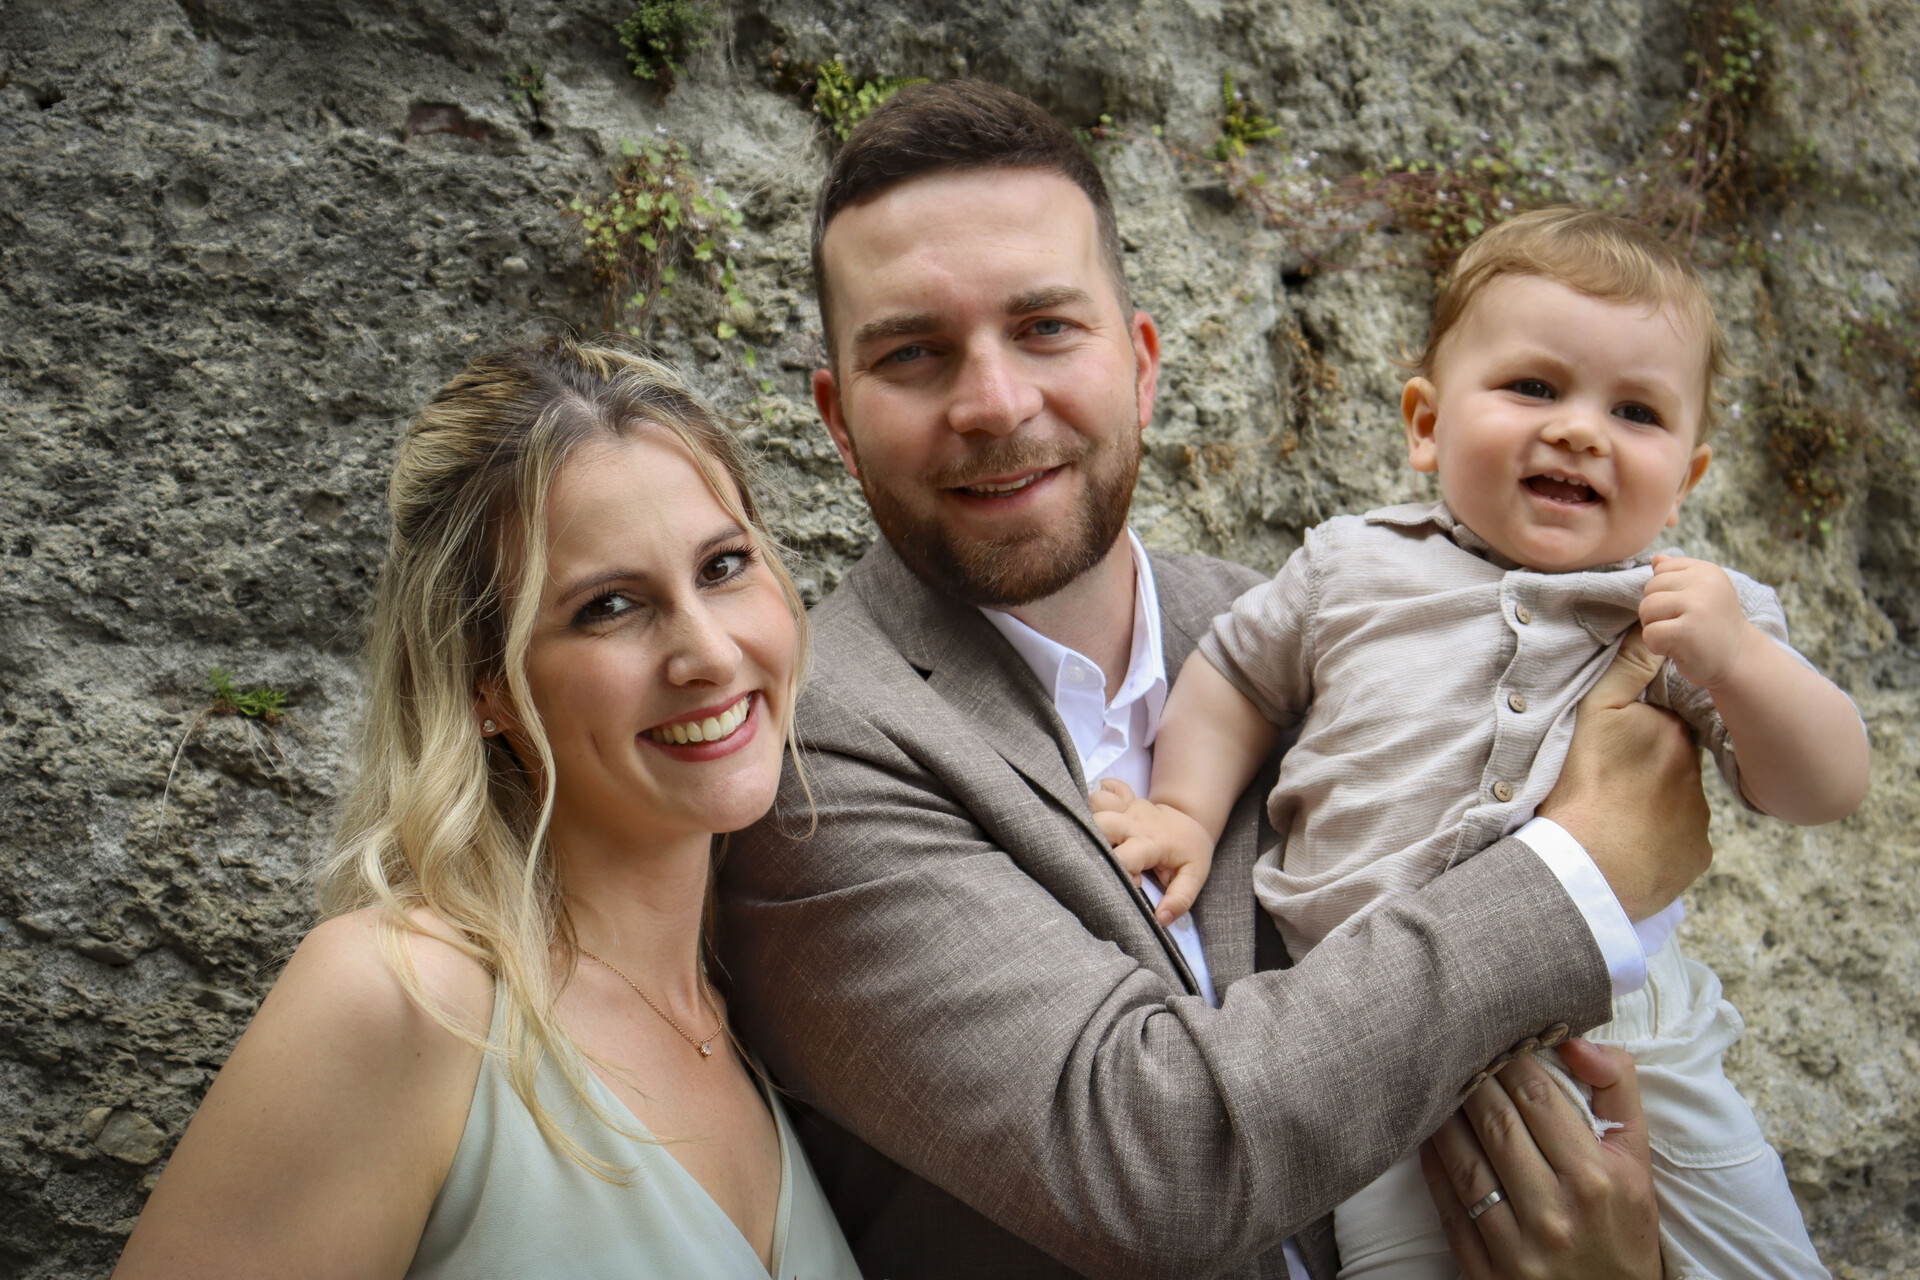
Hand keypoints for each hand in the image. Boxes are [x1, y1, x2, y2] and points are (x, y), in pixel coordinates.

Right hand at [1088, 779, 1214, 923]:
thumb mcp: (1194, 877)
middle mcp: (1135, 820)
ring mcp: (1128, 806)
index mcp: (1151, 842)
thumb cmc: (1191, 852)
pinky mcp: (1122, 800)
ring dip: (1086, 819)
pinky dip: (1093, 799)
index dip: (1119, 873)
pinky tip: (1091, 811)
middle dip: (1091, 843)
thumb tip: (1161, 919)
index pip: (1122, 857)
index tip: (1130, 883)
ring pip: (1095, 803)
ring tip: (1091, 840)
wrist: (1193, 819)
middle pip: (1100, 824)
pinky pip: (1102, 791)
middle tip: (1100, 861)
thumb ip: (1179, 900)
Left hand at [1421, 1041, 1660, 1279]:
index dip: (1510, 1061)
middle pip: (1496, 1124)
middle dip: (1473, 1082)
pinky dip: (1434, 1167)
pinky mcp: (1487, 1274)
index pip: (1538, 1098)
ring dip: (1444, 1119)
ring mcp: (1518, 1248)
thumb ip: (1618, 1090)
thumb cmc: (1624, 1227)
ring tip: (1437, 1088)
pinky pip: (1450, 1209)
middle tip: (1457, 1053)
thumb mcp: (1638, 1162)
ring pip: (1465, 1164)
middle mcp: (1556, 1213)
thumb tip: (1577, 1041)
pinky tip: (1428, 1138)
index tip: (1496, 1040)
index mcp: (1598, 1179)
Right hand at [1537, 627, 1709, 921]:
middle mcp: (1696, 777)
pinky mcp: (1694, 857)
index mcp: (1672, 737)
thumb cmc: (1582, 786)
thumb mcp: (1595, 714)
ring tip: (1615, 818)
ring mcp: (1699, 821)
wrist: (1584, 864)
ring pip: (1678, 807)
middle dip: (1651, 771)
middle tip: (1613, 783)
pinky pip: (1681, 845)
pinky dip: (1660, 843)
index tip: (1616, 748)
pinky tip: (1630, 845)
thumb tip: (1654, 631)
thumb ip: (1627, 670)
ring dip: (1654, 808)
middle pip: (1673, 766)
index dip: (1641, 734)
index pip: (1665, 726)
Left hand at [1639, 555, 1757, 688]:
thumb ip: (1678, 575)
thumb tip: (1655, 558)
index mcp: (1707, 570)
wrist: (1739, 660)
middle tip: (1682, 625)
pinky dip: (1657, 646)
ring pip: (1646, 609)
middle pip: (1650, 589)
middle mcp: (1704, 583)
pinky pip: (1650, 633)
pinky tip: (1678, 649)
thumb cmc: (1712, 626)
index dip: (1665, 592)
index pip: (1660, 570)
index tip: (1687, 608)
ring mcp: (1697, 606)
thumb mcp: (1701, 594)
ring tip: (1679, 635)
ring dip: (1655, 627)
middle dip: (1657, 611)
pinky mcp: (1687, 631)